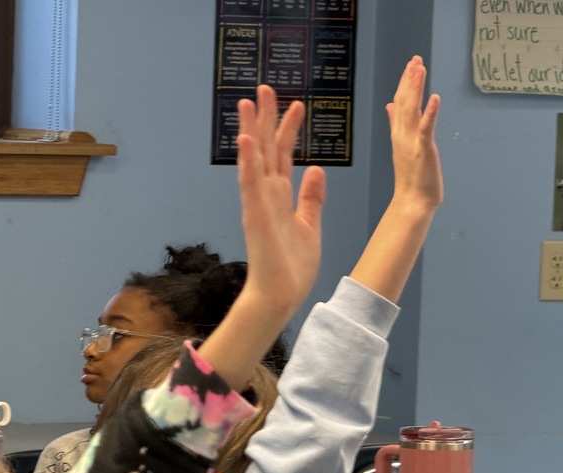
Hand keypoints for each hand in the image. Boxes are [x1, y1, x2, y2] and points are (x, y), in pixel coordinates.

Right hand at [236, 85, 325, 318]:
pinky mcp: (254, 216)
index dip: (289, 129)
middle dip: (266, 118)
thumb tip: (316, 170)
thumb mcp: (310, 225)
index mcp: (280, 197)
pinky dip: (248, 162)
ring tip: (248, 102)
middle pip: (266, 149)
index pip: (284, 155)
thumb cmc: (292, 267)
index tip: (297, 104)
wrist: (280, 295)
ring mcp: (257, 204)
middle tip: (265, 88)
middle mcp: (266, 195)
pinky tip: (246, 140)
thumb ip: (311, 197)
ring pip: (254, 160)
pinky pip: (250, 184)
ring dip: (251, 130)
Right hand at [387, 55, 442, 212]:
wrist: (412, 201)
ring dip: (416, 89)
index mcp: (399, 133)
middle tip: (415, 59)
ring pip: (412, 110)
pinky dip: (429, 112)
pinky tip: (434, 98)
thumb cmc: (412, 177)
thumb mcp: (404, 146)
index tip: (411, 64)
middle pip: (405, 102)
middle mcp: (402, 134)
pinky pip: (426, 128)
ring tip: (419, 69)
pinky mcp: (423, 149)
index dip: (405, 83)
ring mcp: (412, 141)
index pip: (400, 103)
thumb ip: (397, 124)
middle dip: (410, 80)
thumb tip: (391, 106)